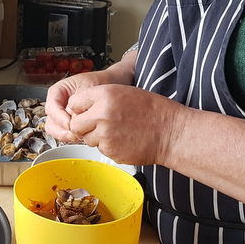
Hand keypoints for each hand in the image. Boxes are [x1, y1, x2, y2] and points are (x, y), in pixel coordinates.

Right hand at [45, 70, 116, 140]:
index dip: (59, 117)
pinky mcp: (69, 124)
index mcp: (57, 92)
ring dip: (65, 135)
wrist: (109, 85)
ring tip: (79, 136)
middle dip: (61, 131)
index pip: (51, 107)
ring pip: (55, 130)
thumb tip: (73, 120)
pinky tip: (82, 136)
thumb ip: (79, 103)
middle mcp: (57, 104)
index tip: (70, 124)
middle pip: (50, 121)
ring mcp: (62, 115)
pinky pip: (64, 133)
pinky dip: (71, 137)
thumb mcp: (88, 89)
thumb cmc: (97, 83)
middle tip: (74, 134)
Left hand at [64, 84, 188, 165]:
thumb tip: (77, 107)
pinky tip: (123, 140)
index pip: (73, 103)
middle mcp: (101, 114)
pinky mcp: (110, 151)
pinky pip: (100, 149)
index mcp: (104, 95)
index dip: (79, 109)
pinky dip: (108, 146)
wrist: (170, 132)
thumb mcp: (123, 92)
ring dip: (96, 137)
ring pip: (87, 139)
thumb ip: (98, 98)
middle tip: (97, 125)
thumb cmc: (151, 111)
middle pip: (75, 124)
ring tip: (116, 131)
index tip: (84, 111)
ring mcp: (105, 135)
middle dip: (83, 126)